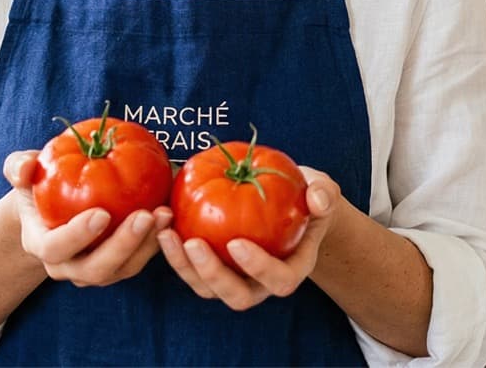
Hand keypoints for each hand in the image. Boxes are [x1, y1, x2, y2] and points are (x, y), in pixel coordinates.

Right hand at [2, 150, 170, 286]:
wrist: (53, 206)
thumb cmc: (38, 184)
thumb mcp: (23, 170)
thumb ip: (19, 166)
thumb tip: (25, 169)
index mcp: (41, 245)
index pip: (56, 248)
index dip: (77, 235)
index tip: (101, 213)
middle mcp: (68, 266)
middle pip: (96, 268)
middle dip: (123, 245)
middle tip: (145, 215)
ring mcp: (95, 271)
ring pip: (123, 269)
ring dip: (147, 245)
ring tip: (165, 213)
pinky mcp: (119, 266)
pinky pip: (139, 260)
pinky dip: (156, 241)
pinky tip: (170, 215)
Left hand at [157, 165, 342, 310]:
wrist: (286, 204)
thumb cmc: (305, 197)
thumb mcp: (322, 190)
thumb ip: (324, 194)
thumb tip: (317, 200)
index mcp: (292, 268)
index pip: (279, 280)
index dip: (258, 268)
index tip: (236, 243)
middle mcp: (261, 283)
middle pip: (237, 296)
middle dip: (213, 275)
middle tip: (193, 243)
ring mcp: (234, 278)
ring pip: (206, 288)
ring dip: (183, 267)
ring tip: (166, 234)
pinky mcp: (210, 267)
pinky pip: (189, 268)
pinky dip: (172, 251)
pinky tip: (160, 222)